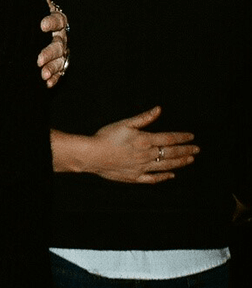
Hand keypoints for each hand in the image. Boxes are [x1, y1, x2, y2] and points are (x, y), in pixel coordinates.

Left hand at [32, 0, 69, 86]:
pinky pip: (58, 72)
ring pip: (60, 60)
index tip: (40, 25)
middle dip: (49, 52)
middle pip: (59, 44)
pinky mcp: (55, 65)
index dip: (51, 22)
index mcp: (55, 19)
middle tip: (37, 59)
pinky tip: (45, 84)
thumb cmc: (30, 12)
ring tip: (41, 74)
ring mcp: (59, 51)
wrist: (26, 31)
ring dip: (52, 68)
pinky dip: (53, 78)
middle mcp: (60, 36)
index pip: (58, 20)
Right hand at [54, 106, 198, 182]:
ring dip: (179, 162)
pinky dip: (164, 177)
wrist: (91, 155)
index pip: (169, 139)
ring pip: (166, 165)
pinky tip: (171, 175)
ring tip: (190, 159)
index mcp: (145, 140)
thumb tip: (158, 109)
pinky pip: (153, 178)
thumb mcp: (125, 124)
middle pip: (171, 153)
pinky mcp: (135, 177)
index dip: (182, 137)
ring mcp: (142, 168)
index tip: (191, 136)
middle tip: (197, 149)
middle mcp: (147, 155)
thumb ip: (144, 118)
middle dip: (185, 150)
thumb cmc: (106, 137)